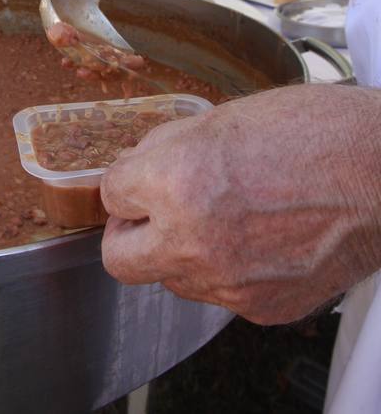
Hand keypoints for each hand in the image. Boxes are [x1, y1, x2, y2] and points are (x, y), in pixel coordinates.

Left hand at [100, 83, 380, 324]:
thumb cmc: (315, 132)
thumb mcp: (223, 116)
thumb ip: (165, 147)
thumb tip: (135, 167)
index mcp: (179, 182)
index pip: (111, 193)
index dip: (127, 180)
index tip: (139, 179)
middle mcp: (196, 241)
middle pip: (119, 259)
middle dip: (127, 231)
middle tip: (149, 212)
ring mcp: (229, 284)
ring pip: (171, 279)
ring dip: (179, 251)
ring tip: (220, 216)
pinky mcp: (261, 309)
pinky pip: (219, 294)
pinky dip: (224, 270)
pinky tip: (255, 237)